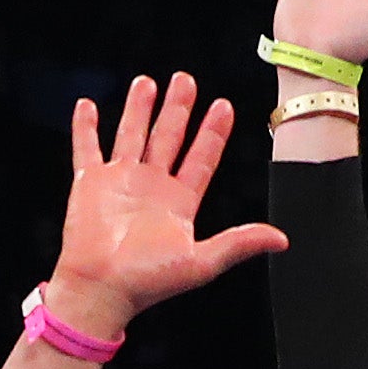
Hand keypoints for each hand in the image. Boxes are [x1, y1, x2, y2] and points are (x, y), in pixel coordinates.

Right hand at [35, 75, 287, 344]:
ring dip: (139, 109)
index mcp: (179, 202)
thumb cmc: (149, 281)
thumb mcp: (202, 261)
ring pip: (132, 134)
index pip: (201, 158)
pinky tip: (87, 106)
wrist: (102, 289)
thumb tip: (282, 239)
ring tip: (147, 82)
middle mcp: (151, 187)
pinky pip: (87, 148)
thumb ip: (240, 243)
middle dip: (178, 108)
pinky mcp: (90, 184)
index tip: (223, 105)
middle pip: (168, 137)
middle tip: (185, 79)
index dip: (213, 132)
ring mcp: (119, 182)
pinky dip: (85, 127)